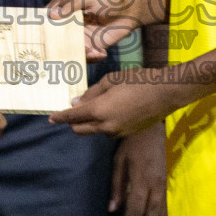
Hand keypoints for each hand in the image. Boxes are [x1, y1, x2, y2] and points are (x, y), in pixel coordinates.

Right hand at [49, 0, 159, 60]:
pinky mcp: (91, 46)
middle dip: (55, 48)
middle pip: (55, 39)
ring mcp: (79, 37)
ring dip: (77, 54)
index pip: (47, 19)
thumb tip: (52, 15)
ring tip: (91, 50)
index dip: (40, 28)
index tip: (37, 37)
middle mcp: (68, 26)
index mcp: (64, 10)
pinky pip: (85, 57)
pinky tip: (101, 52)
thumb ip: (71, 4)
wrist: (129, 10)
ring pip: (69, 50)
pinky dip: (91, 58)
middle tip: (59, 53)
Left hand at [50, 70, 183, 136]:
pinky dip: (103, 124)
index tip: (50, 117)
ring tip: (95, 108)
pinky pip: (108, 131)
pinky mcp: (127, 134)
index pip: (73, 117)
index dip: (60, 117)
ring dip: (89, 123)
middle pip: (80, 130)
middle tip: (72, 111)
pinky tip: (111, 112)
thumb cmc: (137, 80)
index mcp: (100, 110)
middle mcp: (106, 126)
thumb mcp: (111, 80)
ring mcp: (118, 132)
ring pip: (95, 131)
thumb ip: (92, 93)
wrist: (166, 93)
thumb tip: (77, 102)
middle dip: (72, 122)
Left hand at [111, 124, 167, 215]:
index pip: (136, 209)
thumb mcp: (119, 160)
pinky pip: (168, 207)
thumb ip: (117, 185)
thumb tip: (113, 209)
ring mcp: (166, 185)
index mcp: (142, 179)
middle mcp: (156, 185)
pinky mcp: (170, 183)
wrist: (155, 128)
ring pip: (162, 214)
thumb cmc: (132, 142)